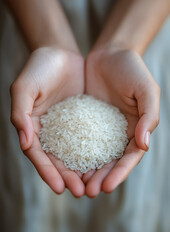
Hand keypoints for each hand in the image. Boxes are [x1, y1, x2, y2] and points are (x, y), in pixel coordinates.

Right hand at [10, 47, 84, 196]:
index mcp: (32, 126)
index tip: (59, 188)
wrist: (59, 53)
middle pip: (57, 158)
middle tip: (81, 192)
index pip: (38, 154)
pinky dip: (93, 151)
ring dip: (81, 169)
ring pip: (74, 152)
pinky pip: (88, 137)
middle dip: (67, 176)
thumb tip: (24, 141)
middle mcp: (49, 129)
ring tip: (93, 185)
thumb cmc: (39, 68)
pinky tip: (102, 162)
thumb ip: (20, 113)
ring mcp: (66, 125)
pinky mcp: (82, 118)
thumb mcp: (25, 88)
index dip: (47, 172)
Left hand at [83, 47, 159, 196]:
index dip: (120, 173)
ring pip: (93, 154)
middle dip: (101, 177)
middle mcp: (118, 132)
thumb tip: (144, 144)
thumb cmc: (132, 69)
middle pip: (110, 161)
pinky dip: (74, 152)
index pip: (130, 157)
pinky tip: (65, 162)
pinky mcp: (85, 119)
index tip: (107, 187)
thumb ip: (149, 116)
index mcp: (136, 128)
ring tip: (76, 185)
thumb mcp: (146, 90)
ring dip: (86, 171)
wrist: (110, 54)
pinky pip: (78, 138)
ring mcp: (100, 127)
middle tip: (88, 192)